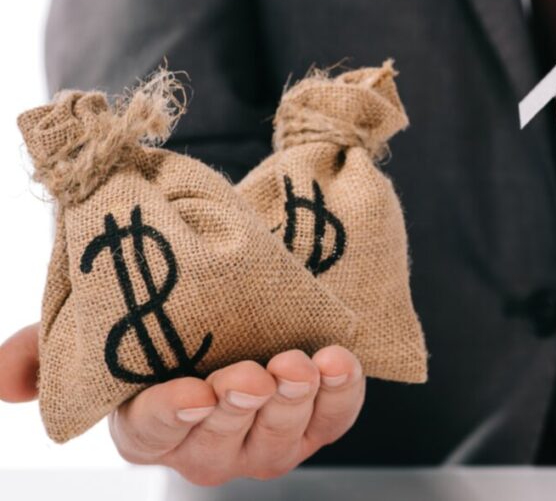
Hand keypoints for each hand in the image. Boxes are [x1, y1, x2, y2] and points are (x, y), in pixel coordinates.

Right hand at [0, 324, 364, 485]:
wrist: (244, 293)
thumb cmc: (166, 319)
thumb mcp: (102, 325)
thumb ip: (47, 350)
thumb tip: (9, 383)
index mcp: (150, 429)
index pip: (153, 433)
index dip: (171, 415)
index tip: (191, 392)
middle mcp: (207, 445)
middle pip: (220, 438)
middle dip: (237, 406)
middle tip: (251, 373)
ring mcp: (266, 439)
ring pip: (281, 435)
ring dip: (292, 400)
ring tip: (297, 364)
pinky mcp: (316, 421)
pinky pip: (334, 418)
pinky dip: (340, 393)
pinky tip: (337, 361)